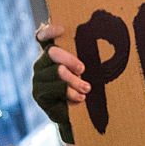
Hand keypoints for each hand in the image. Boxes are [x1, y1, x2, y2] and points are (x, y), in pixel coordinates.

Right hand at [33, 22, 89, 145]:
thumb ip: (84, 56)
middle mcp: (41, 63)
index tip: (62, 30)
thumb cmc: (82, 87)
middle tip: (83, 68)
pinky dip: (71, 92)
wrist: (74, 116)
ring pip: (57, 72)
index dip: (49, 31)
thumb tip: (106, 37)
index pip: (42, 36)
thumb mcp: (83, 71)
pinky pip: (56, 89)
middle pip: (52, 52)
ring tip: (87, 88)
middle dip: (70, 59)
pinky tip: (80, 97)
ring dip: (75, 81)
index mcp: (50, 54)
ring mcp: (38, 79)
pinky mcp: (40, 94)